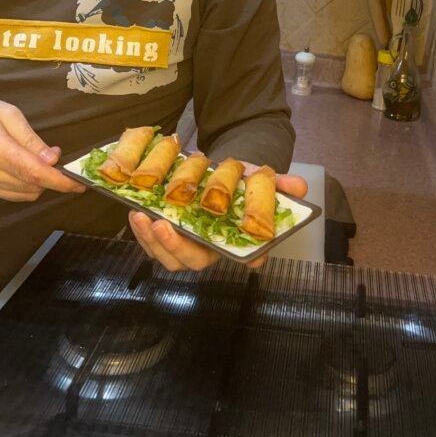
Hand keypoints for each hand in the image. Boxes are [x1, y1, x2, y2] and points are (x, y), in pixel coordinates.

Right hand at [0, 96, 85, 201]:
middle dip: (53, 178)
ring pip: (24, 194)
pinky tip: (27, 170)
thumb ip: (31, 139)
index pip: (33, 173)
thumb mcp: (8, 114)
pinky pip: (12, 195)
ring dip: (40, 183)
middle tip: (59, 160)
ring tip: (41, 163)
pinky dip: (26, 186)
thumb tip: (53, 159)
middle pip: (31, 186)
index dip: (59, 181)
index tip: (79, 183)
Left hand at [128, 160, 307, 272]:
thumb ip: (277, 185)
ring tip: (142, 217)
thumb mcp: (261, 181)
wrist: (223, 175)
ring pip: (168, 256)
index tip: (252, 257)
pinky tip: (136, 212)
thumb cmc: (242, 185)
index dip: (249, 258)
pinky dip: (142, 232)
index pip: (247, 255)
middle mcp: (211, 250)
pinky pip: (152, 243)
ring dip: (152, 240)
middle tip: (164, 225)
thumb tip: (299, 187)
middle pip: (194, 261)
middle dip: (176, 247)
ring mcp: (187, 245)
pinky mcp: (167, 236)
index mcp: (237, 241)